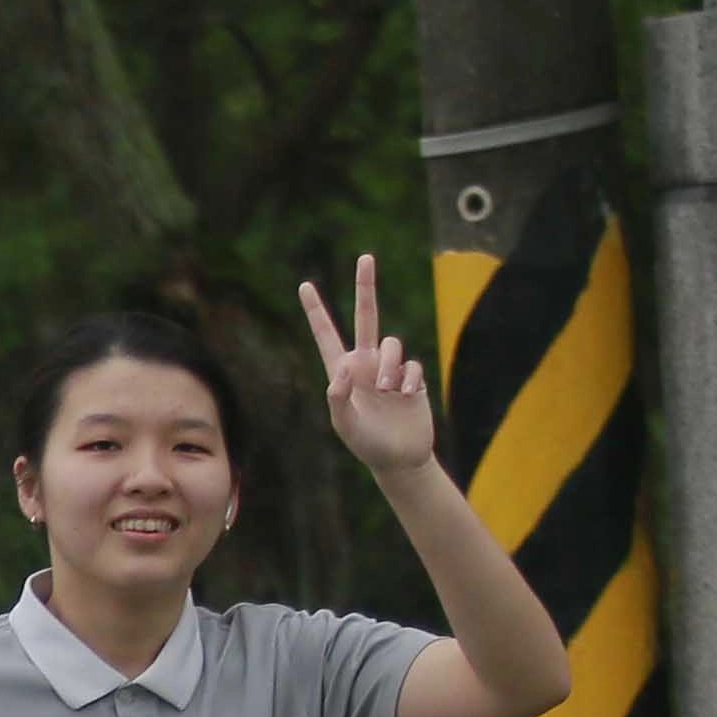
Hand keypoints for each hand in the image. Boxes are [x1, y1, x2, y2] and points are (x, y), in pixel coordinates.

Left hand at [303, 255, 440, 478]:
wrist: (399, 459)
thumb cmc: (366, 444)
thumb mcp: (343, 424)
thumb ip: (337, 397)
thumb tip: (342, 369)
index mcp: (342, 370)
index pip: (326, 335)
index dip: (316, 311)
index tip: (304, 285)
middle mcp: (365, 363)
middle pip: (366, 316)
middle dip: (366, 286)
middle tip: (365, 257)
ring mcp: (390, 368)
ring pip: (392, 344)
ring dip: (388, 366)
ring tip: (386, 391)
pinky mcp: (412, 377)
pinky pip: (412, 366)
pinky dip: (407, 379)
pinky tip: (404, 397)